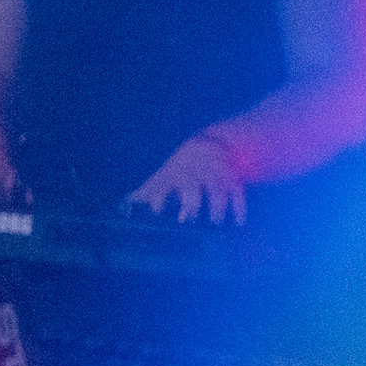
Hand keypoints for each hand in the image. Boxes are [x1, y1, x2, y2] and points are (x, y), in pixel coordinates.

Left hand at [126, 135, 245, 223]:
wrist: (212, 142)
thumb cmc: (181, 168)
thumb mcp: (164, 175)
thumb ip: (148, 191)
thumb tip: (125, 204)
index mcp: (175, 172)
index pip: (164, 183)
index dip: (159, 196)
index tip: (156, 210)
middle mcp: (195, 171)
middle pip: (193, 186)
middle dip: (191, 203)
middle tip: (187, 219)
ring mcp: (215, 173)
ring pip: (217, 189)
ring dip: (217, 207)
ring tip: (214, 222)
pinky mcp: (233, 177)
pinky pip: (238, 191)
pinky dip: (239, 207)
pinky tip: (238, 222)